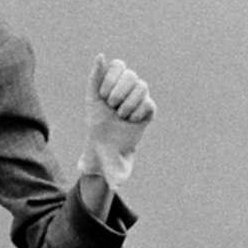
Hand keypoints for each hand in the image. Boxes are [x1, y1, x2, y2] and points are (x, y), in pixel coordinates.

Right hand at [78, 54, 156, 186]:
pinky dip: (103, 66)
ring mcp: (121, 88)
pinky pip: (109, 68)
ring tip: (106, 99)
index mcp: (144, 114)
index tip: (123, 120)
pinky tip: (99, 60)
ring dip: (114, 84)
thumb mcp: (116, 164)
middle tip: (114, 110)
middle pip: (139, 83)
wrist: (100, 141)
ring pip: (125, 72)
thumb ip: (118, 174)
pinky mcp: (104, 84)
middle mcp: (136, 97)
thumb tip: (116, 186)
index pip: (148, 102)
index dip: (135, 110)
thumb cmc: (113, 151)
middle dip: (125, 97)